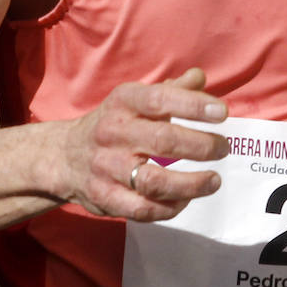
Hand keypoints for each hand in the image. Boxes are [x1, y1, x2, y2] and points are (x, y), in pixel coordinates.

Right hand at [58, 67, 228, 221]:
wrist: (63, 156)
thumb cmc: (113, 124)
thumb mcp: (134, 99)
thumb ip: (170, 90)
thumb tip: (200, 77)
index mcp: (122, 102)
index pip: (160, 99)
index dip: (193, 105)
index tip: (222, 113)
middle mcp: (112, 133)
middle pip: (162, 140)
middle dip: (200, 146)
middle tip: (222, 148)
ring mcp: (107, 168)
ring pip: (154, 181)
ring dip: (191, 184)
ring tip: (214, 180)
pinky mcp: (105, 199)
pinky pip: (143, 209)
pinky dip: (170, 207)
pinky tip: (186, 198)